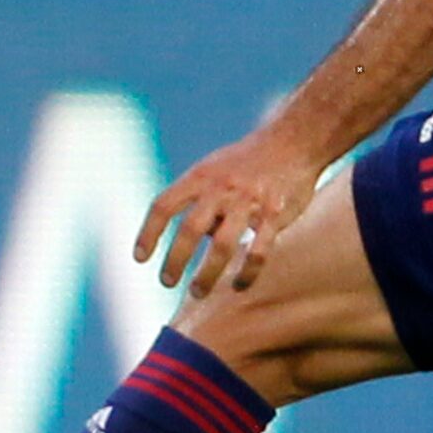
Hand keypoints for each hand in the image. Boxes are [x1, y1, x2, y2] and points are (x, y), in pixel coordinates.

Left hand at [136, 126, 331, 297]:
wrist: (292, 140)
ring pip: (222, 246)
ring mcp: (248, 202)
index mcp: (200, 177)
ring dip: (206, 274)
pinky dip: (247, 274)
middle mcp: (220, 188)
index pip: (163, 206)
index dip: (148, 233)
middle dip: (175, 260)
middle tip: (166, 282)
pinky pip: (258, 252)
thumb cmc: (247, 161)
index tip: (140, 258)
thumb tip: (190, 242)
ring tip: (197, 292)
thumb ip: (197, 200)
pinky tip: (239, 286)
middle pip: (190, 230)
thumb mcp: (213, 168)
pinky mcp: (275, 215)